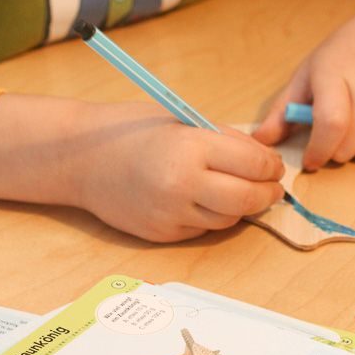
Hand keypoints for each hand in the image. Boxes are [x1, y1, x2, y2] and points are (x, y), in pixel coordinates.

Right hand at [0, 95, 284, 241]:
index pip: (253, 164)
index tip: (274, 166)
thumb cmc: (133, 131)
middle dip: (268, 193)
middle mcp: (182, 184)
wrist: (81, 159)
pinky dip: (212, 216)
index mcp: (190, 147)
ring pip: (229, 219)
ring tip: (236, 190)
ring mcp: (171, 213)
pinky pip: (203, 229)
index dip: (271, 166)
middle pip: (248, 199)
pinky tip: (205, 200)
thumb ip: (224, 140)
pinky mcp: (162, 234)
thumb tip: (265, 160)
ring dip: (241, 207)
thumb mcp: (183, 120)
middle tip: (273, 187)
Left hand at [254, 0, 354, 169]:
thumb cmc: (346, 55)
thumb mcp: (310, 73)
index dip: (318, 151)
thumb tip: (259, 141)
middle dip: (336, 150)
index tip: (312, 159)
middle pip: (349, 147)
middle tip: (336, 134)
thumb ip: (283, 110)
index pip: (330, 124)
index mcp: (337, 72)